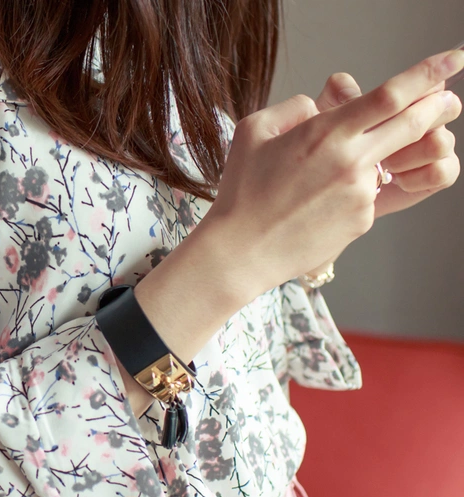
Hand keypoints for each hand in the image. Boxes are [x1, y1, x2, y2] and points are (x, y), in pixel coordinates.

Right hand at [202, 48, 463, 300]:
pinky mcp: (363, 220)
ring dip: (391, 157)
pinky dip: (356, 190)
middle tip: (449, 99)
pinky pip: (372, 195)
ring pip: (394, 163)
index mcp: (325, 133)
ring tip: (350, 165)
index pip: (391, 95)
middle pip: (415, 124)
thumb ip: (292, 108)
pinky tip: (320, 202)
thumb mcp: (252, 132)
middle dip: (439, 106)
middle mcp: (351, 161)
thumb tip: (320, 107)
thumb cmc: (241, 193)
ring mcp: (362, 193)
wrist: (241, 251)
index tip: (453, 59)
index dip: (428, 73)